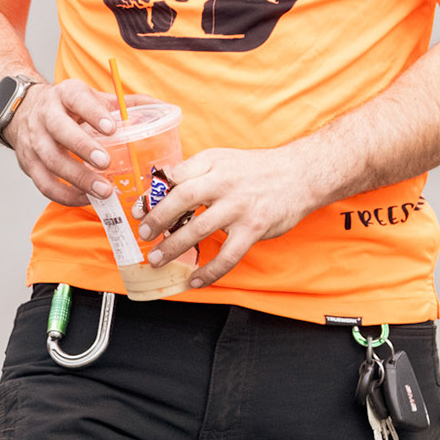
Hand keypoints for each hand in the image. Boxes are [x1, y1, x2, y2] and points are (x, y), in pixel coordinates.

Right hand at [3, 78, 121, 206]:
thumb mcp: (92, 97)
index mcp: (66, 94)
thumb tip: (162, 108)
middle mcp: (46, 115)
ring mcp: (34, 140)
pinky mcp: (29, 164)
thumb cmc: (69, 108)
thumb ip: (124, 104)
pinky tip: (87, 199)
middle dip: (83, 147)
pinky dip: (66, 195)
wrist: (25, 111)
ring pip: (51, 160)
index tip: (112, 128)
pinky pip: (45, 183)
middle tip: (106, 163)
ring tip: (103, 190)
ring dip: (78, 177)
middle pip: (60, 129)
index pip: (77, 99)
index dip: (94, 114)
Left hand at [136, 144, 329, 288]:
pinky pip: (226, 256)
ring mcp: (238, 207)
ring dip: (173, 248)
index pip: (175, 178)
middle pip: (181, 201)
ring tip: (157, 259)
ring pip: (198, 230)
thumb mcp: (223, 159)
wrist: (300, 174)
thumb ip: (195, 171)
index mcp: (212, 163)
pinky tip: (195, 280)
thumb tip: (162, 188)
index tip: (140, 211)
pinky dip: (208, 272)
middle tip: (145, 235)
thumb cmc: (258, 169)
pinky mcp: (253, 229)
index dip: (153, 196)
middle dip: (157, 220)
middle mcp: (223, 183)